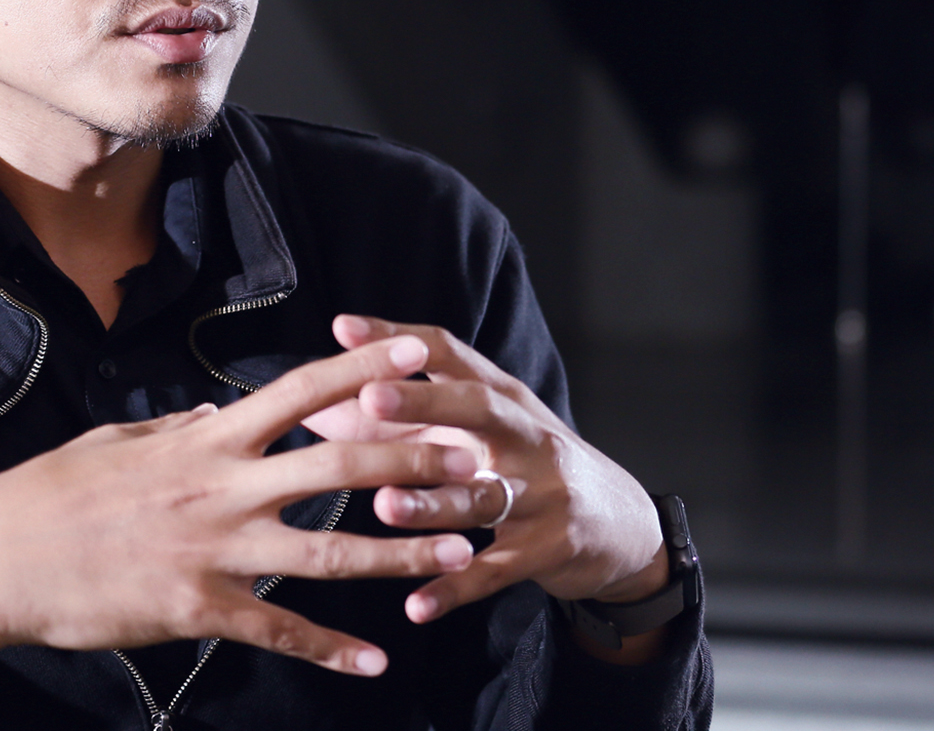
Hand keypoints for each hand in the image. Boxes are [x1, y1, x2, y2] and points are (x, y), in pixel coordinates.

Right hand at [0, 335, 482, 701]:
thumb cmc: (55, 492)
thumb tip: (220, 406)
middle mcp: (223, 485)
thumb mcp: (124, 441)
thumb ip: (182, 425)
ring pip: (330, 553)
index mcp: (208, 437)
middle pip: (340, 465)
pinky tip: (378, 660)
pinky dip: (332, 649)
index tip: (419, 352)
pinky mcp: (199, 610)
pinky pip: (281, 631)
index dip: (366, 369)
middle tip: (477, 459)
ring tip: (463, 554)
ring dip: (402, 554)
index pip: (303, 390)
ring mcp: (216, 550)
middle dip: (415, 460)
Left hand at [329, 316, 668, 657]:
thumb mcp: (477, 432)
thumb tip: (314, 406)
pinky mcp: (549, 549)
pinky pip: (497, 571)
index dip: (396, 338)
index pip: (448, 352)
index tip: (343, 328)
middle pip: (476, 408)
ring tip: (383, 506)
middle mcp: (525, 434)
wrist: (620, 524)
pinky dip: (456, 587)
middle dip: (423, 400)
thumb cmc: (526, 464)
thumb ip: (400, 418)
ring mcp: (542, 492)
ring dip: (432, 503)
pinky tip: (416, 606)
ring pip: (482, 495)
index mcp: (501, 396)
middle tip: (371, 398)